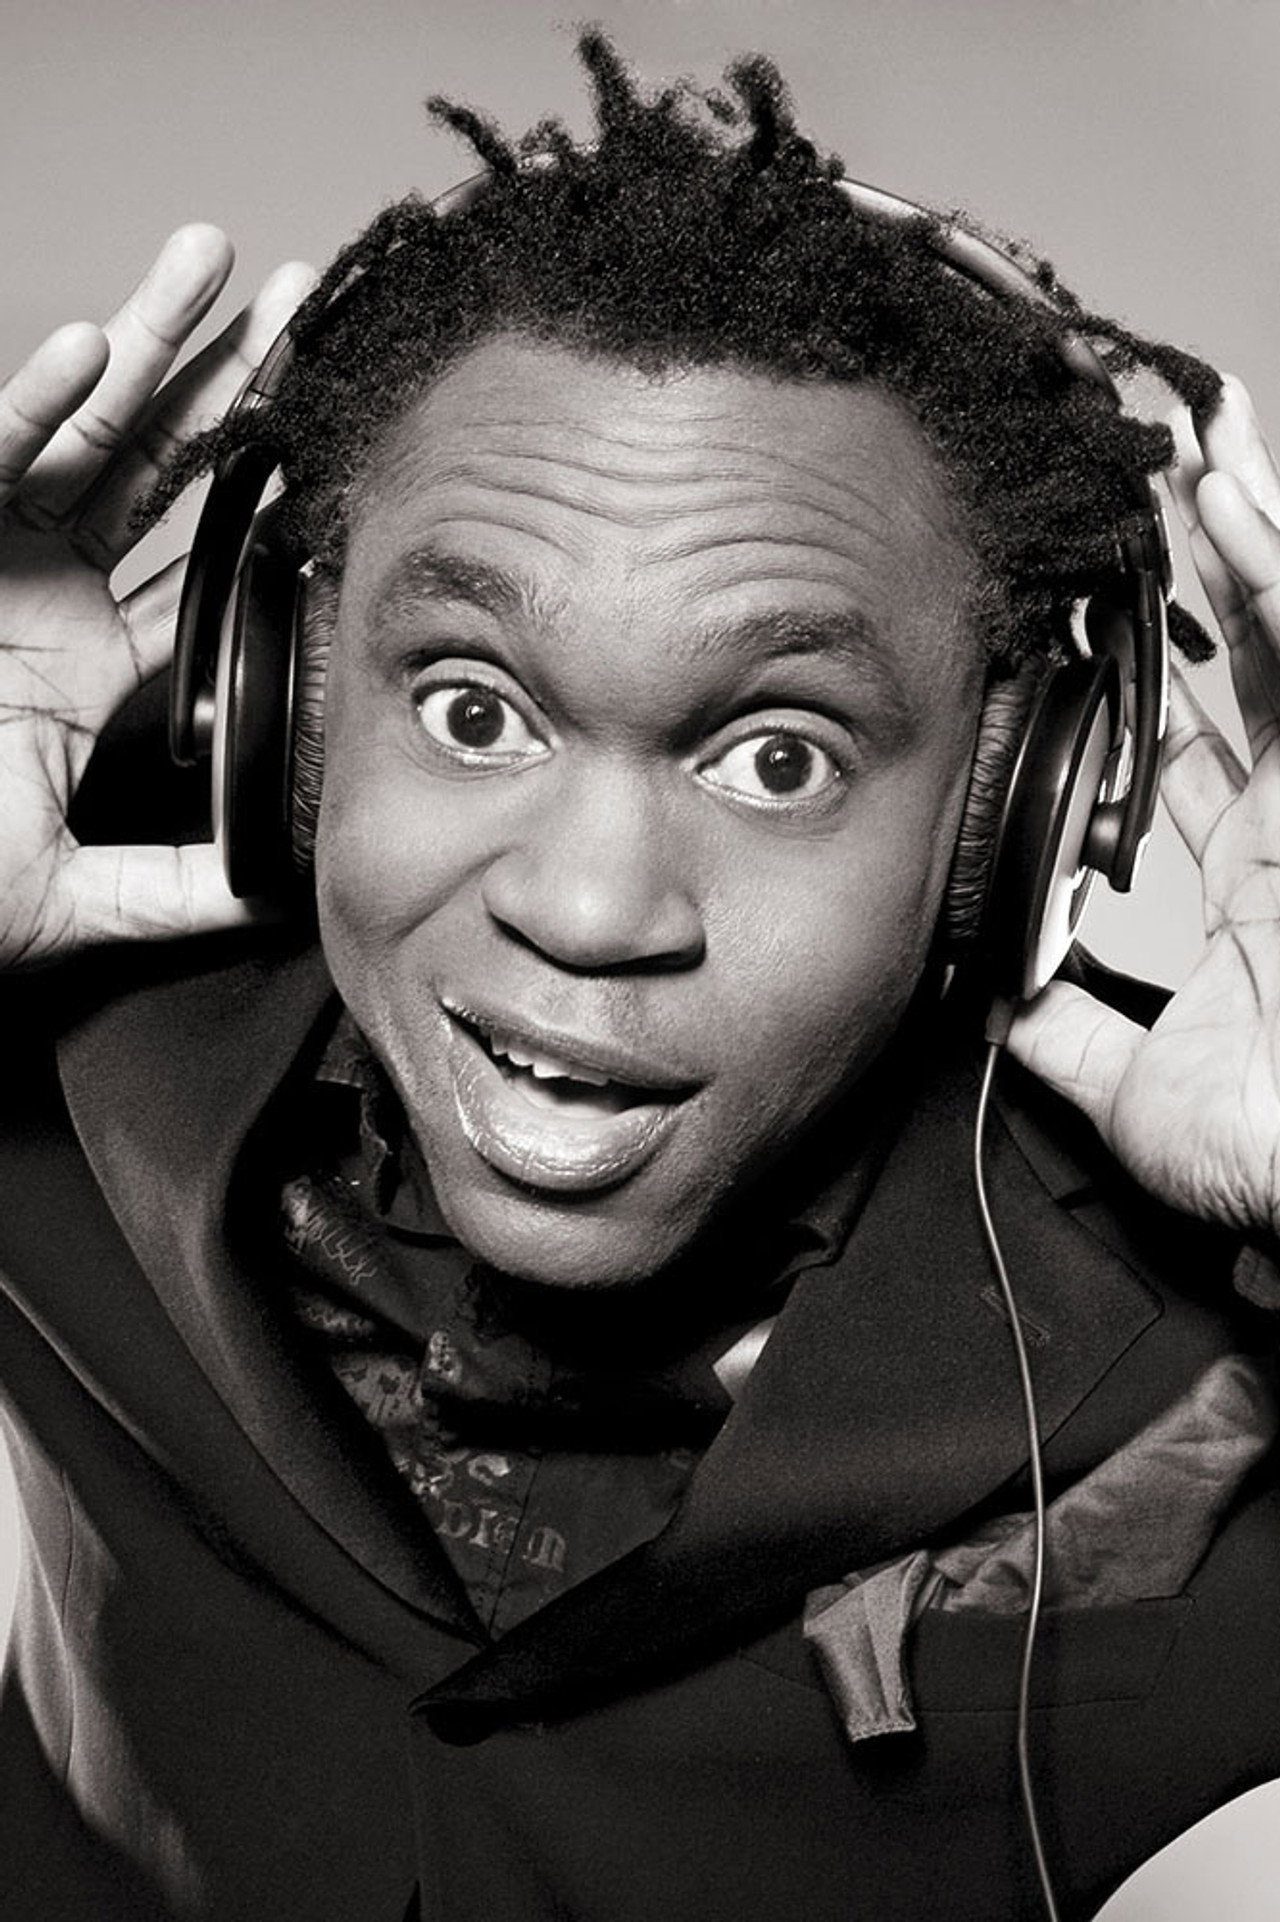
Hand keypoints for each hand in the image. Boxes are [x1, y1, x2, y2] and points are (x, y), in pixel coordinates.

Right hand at [0, 227, 313, 967]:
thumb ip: (171, 889)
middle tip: (303, 301)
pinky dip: (33, 403)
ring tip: (211, 261)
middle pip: (161, 468)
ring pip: (83, 429)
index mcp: (91, 661)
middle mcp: (48, 590)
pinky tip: (92, 351)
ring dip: (147, 343)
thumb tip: (274, 898)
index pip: (203, 566)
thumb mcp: (67, 894)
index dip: (269, 500)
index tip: (337, 447)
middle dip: (228, 381)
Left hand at [1006, 376, 1279, 1242]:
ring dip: (1243, 539)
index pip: (1190, 755)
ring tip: (1192, 447)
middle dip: (1203, 579)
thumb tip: (1004, 1001)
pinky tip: (1236, 496)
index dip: (1142, 687)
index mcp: (1250, 882)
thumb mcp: (1136, 1087)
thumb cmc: (1267, 1154)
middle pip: (1250, 668)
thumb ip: (1073, 1032)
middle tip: (1151, 489)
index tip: (1084, 624)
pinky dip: (1276, 570)